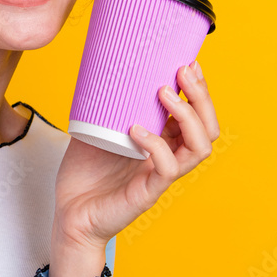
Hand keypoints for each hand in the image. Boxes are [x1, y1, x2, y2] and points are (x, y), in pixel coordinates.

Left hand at [53, 61, 219, 250]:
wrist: (69, 214)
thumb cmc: (84, 174)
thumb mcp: (94, 128)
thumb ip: (104, 105)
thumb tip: (103, 68)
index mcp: (161, 141)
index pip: (195, 115)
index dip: (198, 89)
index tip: (188, 62)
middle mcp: (168, 157)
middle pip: (207, 128)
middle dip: (201, 96)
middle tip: (183, 71)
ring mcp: (160, 176)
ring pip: (199, 147)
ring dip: (187, 115)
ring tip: (163, 92)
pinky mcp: (147, 193)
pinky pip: (167, 169)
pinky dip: (156, 145)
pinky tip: (136, 130)